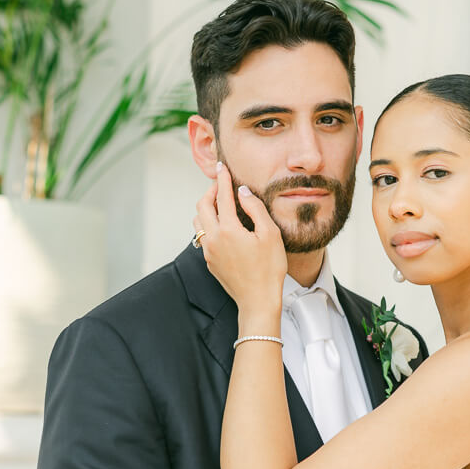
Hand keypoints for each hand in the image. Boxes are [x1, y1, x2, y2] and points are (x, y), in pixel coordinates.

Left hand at [195, 163, 287, 323]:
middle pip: (202, 206)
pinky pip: (203, 237)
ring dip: (207, 209)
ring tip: (221, 206)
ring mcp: (208, 252)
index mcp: (228, 230)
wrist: (258, 301)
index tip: (222, 167)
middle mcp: (213, 239)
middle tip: (222, 186)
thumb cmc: (269, 269)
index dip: (223, 179)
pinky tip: (223, 228)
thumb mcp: (270, 235)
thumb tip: (242, 193)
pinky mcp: (209, 262)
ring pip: (199, 222)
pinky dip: (209, 226)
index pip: (223, 196)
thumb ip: (255, 209)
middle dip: (211, 192)